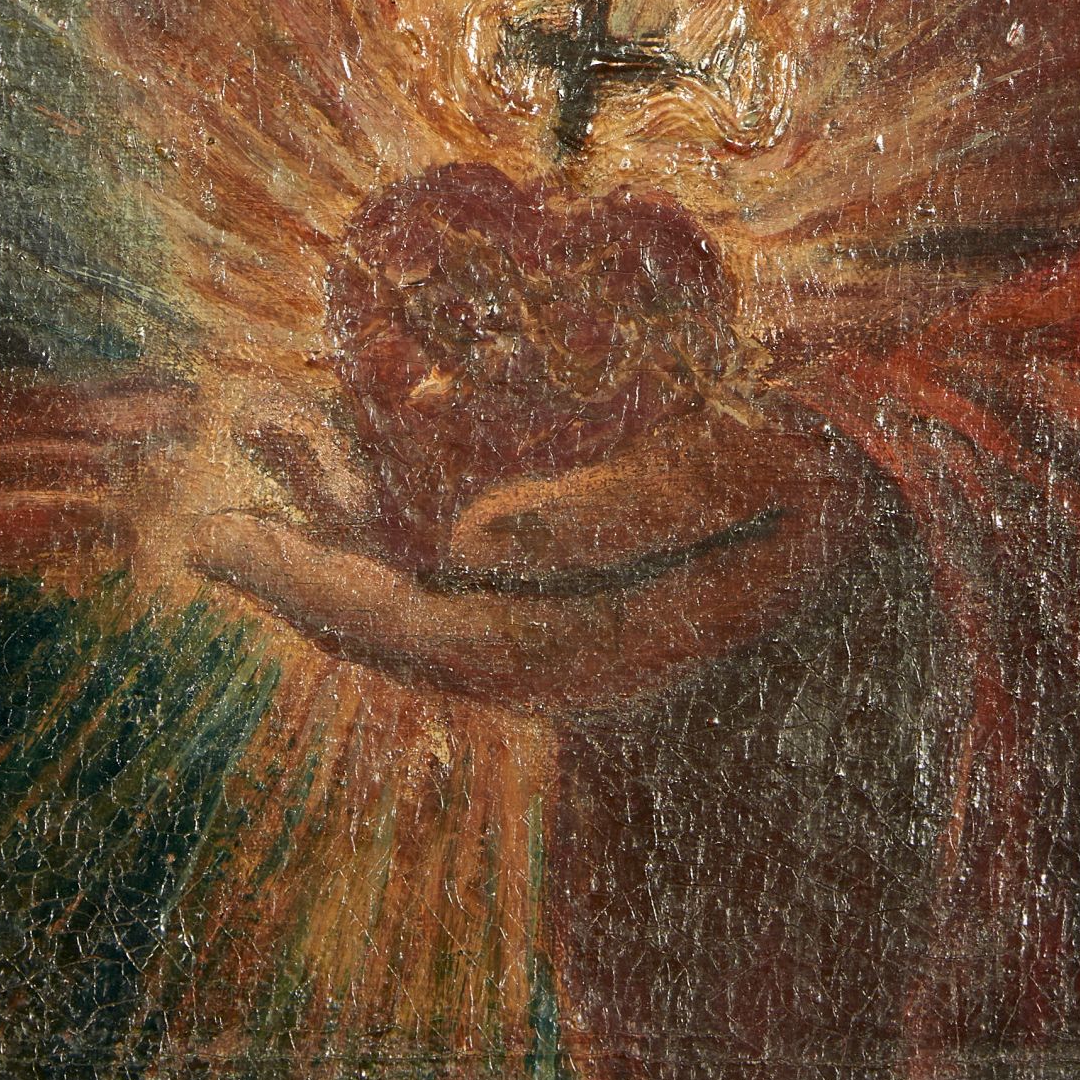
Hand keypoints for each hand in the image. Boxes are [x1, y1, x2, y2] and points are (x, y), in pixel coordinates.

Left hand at [189, 385, 878, 714]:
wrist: (879, 515)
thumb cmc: (822, 482)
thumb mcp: (760, 477)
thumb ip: (628, 507)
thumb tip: (469, 541)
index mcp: (611, 653)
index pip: (433, 639)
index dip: (317, 592)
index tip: (220, 536)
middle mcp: (565, 656)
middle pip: (397, 623)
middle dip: (295, 563)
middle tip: (199, 497)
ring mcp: (558, 623)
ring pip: (411, 584)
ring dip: (326, 519)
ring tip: (254, 424)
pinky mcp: (555, 581)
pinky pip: (443, 552)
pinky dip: (375, 499)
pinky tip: (323, 425)